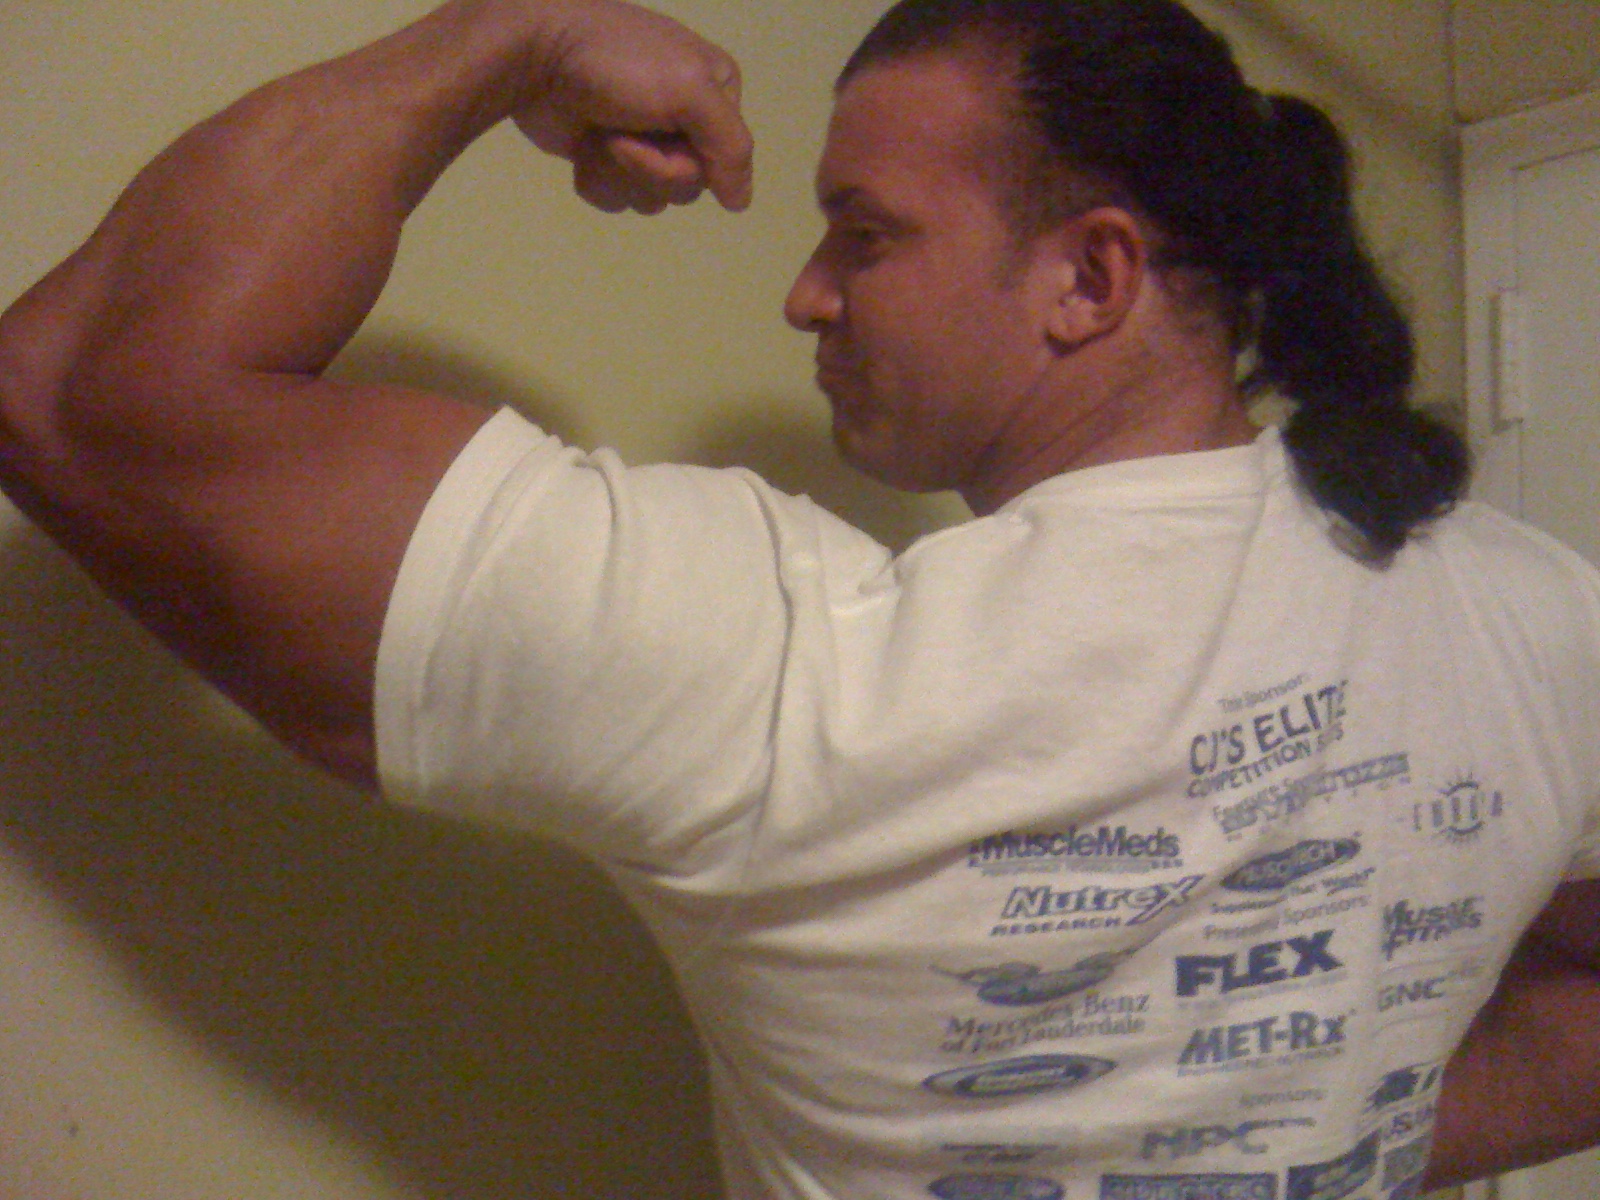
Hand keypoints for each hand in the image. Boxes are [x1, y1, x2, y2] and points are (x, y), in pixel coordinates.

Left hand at [514, 0, 752, 213]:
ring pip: (651, 197)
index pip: (724, 160)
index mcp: (716, 91)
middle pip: (688, 185)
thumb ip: (731, 146)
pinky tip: (583, 145)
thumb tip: (741, 203)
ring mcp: (644, 138)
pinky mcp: (606, 154)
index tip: (660, 131)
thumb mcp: (690, 89)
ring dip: (619, 173)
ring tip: (599, 134)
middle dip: (649, 167)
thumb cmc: (616, 63)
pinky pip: (617, 196)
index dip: (688, 160)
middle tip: (621, 133)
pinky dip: (597, 177)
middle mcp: (685, 117)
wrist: (533, 52)